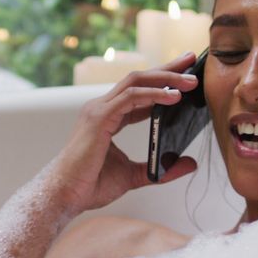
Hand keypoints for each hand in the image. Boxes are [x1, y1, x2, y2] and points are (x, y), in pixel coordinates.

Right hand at [48, 52, 201, 213]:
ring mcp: (99, 110)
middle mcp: (102, 107)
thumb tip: (189, 163)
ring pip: (136, 81)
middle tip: (192, 62)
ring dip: (165, 78)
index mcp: (108, 116)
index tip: (185, 76)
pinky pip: (131, 97)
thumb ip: (161, 169)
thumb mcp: (135, 176)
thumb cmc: (90, 184)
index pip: (139, 91)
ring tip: (190, 81)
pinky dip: (154, 95)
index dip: (162, 82)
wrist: (65, 195)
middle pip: (139, 79)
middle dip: (167, 69)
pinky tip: (173, 97)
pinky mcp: (99, 117)